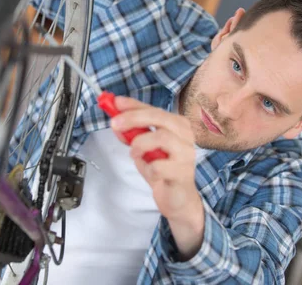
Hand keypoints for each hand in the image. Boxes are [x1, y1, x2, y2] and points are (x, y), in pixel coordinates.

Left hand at [110, 96, 203, 224]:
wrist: (178, 198)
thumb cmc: (162, 169)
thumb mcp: (144, 148)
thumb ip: (132, 134)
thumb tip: (116, 122)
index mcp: (178, 125)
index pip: (154, 109)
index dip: (134, 105)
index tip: (116, 102)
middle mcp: (185, 135)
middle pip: (159, 117)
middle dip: (133, 118)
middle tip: (115, 123)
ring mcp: (186, 153)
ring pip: (161, 137)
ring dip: (140, 144)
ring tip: (135, 154)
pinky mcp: (183, 173)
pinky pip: (160, 166)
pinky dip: (148, 168)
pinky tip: (151, 173)